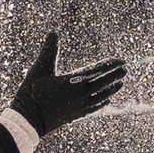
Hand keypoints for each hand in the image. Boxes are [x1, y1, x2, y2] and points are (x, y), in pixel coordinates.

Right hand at [7, 31, 126, 137]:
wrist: (28, 120)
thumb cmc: (32, 93)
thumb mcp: (39, 69)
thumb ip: (49, 51)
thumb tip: (53, 32)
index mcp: (73, 82)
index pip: (97, 71)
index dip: (110, 65)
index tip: (122, 61)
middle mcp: (80, 95)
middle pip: (103, 84)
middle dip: (115, 76)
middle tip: (125, 70)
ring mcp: (79, 107)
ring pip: (101, 97)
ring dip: (111, 90)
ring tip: (120, 84)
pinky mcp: (75, 116)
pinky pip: (94, 109)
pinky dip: (102, 103)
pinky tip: (106, 101)